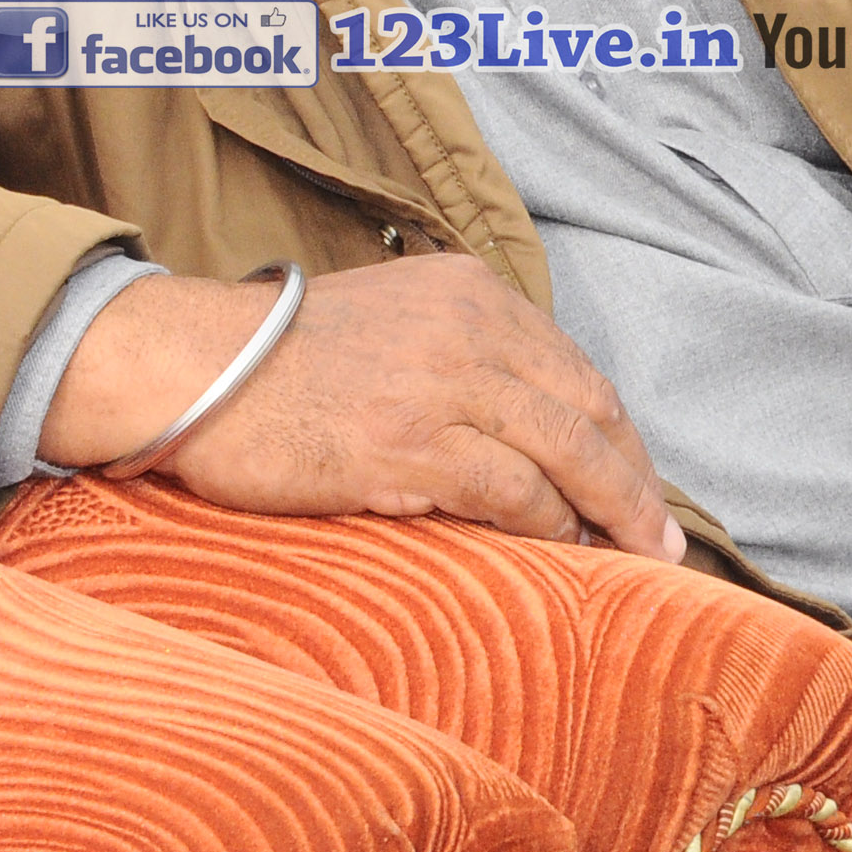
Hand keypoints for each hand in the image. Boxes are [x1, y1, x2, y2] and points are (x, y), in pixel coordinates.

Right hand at [41, 255, 686, 559]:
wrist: (193, 366)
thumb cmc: (279, 360)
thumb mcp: (391, 321)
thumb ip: (459, 353)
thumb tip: (521, 427)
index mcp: (469, 293)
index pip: (574, 369)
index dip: (616, 434)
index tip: (637, 481)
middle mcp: (471, 326)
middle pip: (590, 409)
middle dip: (634, 479)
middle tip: (658, 537)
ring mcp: (444, 383)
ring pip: (567, 452)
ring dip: (611, 511)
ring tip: (631, 558)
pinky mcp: (412, 443)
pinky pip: (513, 491)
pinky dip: (547, 526)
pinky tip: (559, 553)